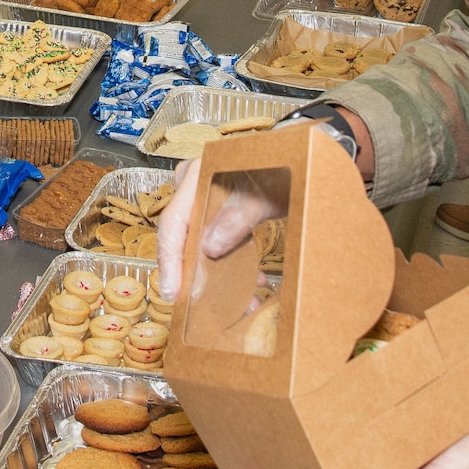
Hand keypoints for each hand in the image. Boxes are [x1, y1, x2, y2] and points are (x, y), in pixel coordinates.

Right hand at [153, 159, 291, 301]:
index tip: (173, 292)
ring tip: (244, 301)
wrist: (298, 161)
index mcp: (197, 175)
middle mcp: (192, 186)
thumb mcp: (262, 197)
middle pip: (182, 238)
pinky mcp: (214, 210)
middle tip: (206, 307)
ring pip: (198, 244)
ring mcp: (201, 198)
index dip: (170, 260)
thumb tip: (208, 248)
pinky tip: (255, 280)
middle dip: (197, 274)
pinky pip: (213, 241)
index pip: (173, 222)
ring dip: (219, 274)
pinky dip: (232, 263)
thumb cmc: (280, 170)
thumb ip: (236, 219)